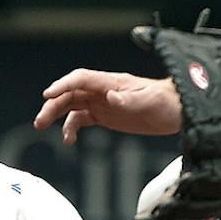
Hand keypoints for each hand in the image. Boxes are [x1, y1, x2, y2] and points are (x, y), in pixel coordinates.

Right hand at [34, 70, 181, 143]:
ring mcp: (103, 103)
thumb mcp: (152, 101)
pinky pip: (81, 119)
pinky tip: (69, 140)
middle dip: (52, 105)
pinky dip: (71, 128)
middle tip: (40, 121)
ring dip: (56, 115)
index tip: (48, 95)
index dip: (63, 85)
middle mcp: (103, 91)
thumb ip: (130, 99)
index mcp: (112, 82)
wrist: (180, 110)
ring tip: (43, 127)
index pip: (81, 79)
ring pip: (71, 105)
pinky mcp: (106, 115)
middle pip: (70, 93)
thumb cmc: (169, 101)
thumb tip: (111, 97)